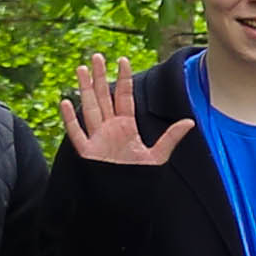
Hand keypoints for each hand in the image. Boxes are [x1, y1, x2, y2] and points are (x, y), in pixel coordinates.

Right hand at [58, 57, 188, 167]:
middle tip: (96, 56)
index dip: (123, 78)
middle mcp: (110, 128)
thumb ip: (170, 138)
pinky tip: (66, 102)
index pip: (124, 97)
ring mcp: (97, 138)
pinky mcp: (87, 152)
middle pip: (103, 97)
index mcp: (126, 126)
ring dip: (85, 89)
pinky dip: (71, 119)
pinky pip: (77, 133)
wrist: (125, 199)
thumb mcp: (157, 156)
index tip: (123, 59)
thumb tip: (190, 122)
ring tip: (81, 69)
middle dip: (99, 76)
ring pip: (89, 108)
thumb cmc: (139, 178)